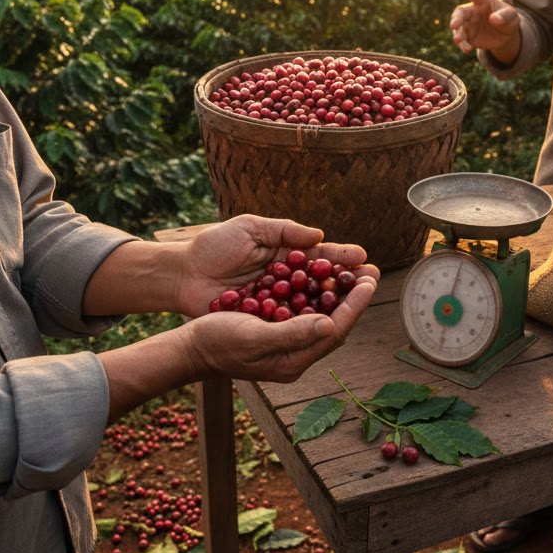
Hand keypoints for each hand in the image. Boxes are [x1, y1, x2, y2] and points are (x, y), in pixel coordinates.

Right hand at [99, 271, 376, 419]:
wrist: (190, 348)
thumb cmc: (217, 341)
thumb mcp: (253, 336)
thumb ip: (292, 333)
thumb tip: (329, 323)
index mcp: (293, 359)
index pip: (334, 330)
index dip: (354, 304)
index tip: (370, 281)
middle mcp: (295, 354)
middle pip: (334, 323)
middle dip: (353, 297)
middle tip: (371, 271)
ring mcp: (286, 344)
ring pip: (322, 316)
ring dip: (338, 293)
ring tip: (355, 271)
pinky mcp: (276, 332)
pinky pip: (306, 312)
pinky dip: (317, 293)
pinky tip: (323, 276)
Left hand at [176, 214, 379, 317]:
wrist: (182, 274)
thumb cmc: (214, 246)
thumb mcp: (250, 228)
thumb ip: (284, 231)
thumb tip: (320, 236)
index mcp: (285, 255)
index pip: (320, 257)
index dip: (342, 258)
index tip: (363, 258)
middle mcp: (287, 281)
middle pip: (323, 284)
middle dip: (347, 284)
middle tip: (371, 282)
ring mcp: (277, 304)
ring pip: (313, 306)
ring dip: (335, 305)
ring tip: (357, 302)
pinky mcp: (265, 323)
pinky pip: (291, 324)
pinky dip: (309, 323)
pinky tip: (328, 323)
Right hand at [450, 0, 520, 61]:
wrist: (506, 35)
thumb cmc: (508, 19)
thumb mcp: (511, 16)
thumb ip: (504, 16)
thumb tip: (493, 19)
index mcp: (482, 1)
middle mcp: (472, 12)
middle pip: (461, 13)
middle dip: (456, 18)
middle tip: (454, 25)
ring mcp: (469, 25)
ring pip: (458, 28)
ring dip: (457, 34)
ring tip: (458, 40)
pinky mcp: (468, 37)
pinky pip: (463, 41)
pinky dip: (463, 45)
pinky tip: (467, 49)